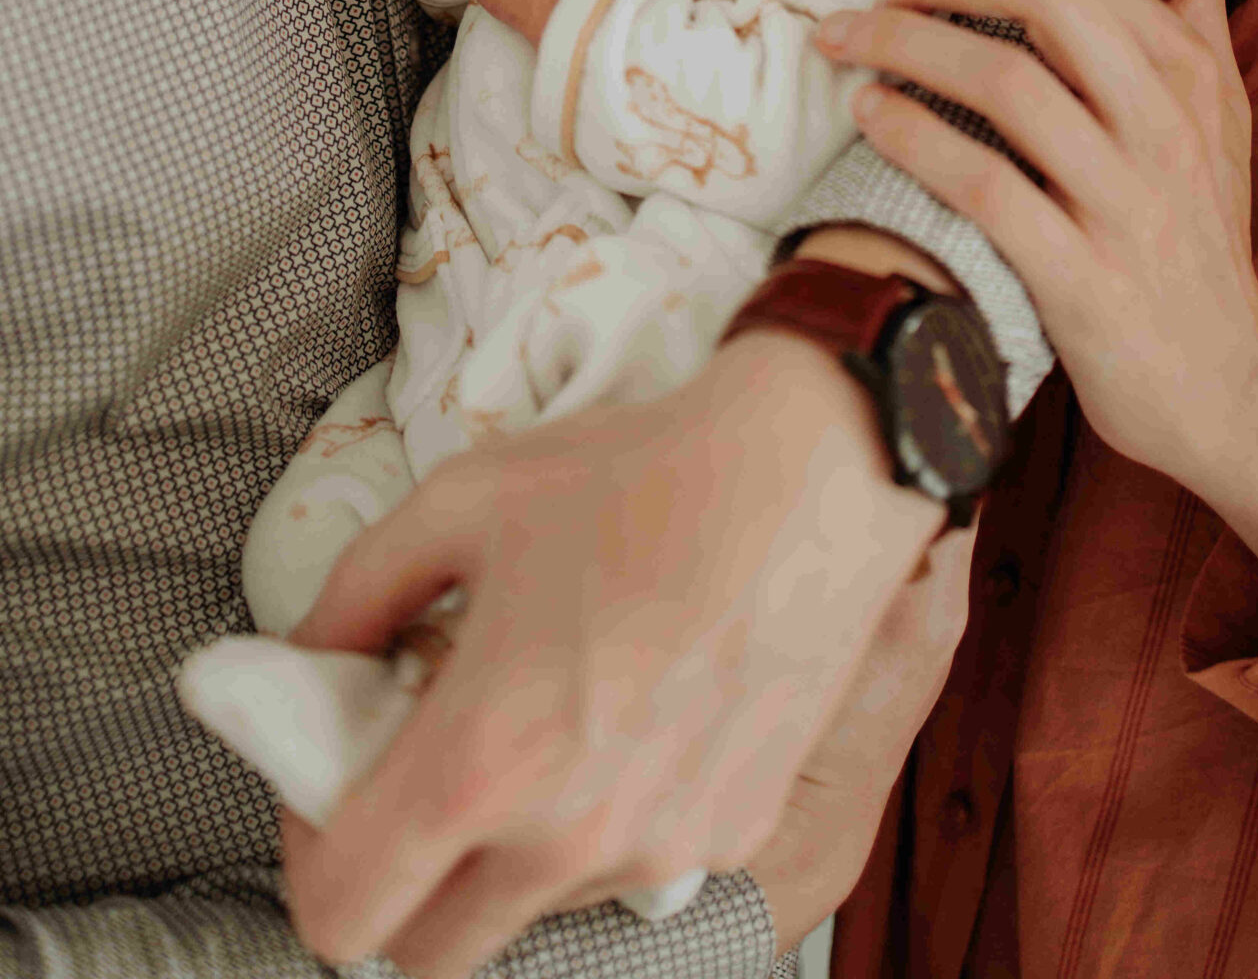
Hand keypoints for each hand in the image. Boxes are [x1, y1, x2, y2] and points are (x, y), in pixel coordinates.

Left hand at [280, 325, 940, 978]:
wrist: (811, 468)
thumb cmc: (635, 473)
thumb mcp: (461, 502)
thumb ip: (354, 597)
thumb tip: (304, 660)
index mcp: (482, 763)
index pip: (342, 917)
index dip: (314, 858)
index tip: (337, 787)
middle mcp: (567, 837)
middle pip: (431, 950)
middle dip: (408, 876)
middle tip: (427, 769)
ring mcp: (659, 850)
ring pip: (536, 907)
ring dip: (514, 847)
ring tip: (549, 715)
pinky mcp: (733, 832)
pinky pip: (635, 864)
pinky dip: (610, 816)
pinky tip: (635, 708)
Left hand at [815, 0, 1257, 607]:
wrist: (1226, 386)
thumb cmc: (1198, 229)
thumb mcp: (1218, 101)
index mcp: (1185, 68)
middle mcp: (1164, 121)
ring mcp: (1126, 200)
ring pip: (1005, 82)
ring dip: (905, 46)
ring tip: (845, 43)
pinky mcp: (1085, 280)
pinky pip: (985, 187)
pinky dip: (916, 140)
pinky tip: (870, 119)